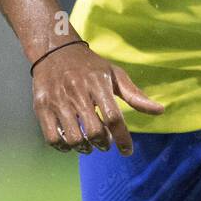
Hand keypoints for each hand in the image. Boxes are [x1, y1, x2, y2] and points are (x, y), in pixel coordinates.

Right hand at [32, 44, 163, 155]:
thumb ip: (135, 95)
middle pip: (95, 130)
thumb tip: (160, 111)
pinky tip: (71, 143)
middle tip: (106, 144)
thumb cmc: (90, 66)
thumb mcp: (114, 74)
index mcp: (98, 83)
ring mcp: (57, 100)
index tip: (127, 150)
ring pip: (73, 138)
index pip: (113, 117)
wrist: (54, 50)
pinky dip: (64, 147)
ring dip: (85, 148)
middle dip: (104, 144)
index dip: (122, 138)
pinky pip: (52, 138)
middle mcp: (77, 91)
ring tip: (89, 145)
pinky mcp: (41, 107)